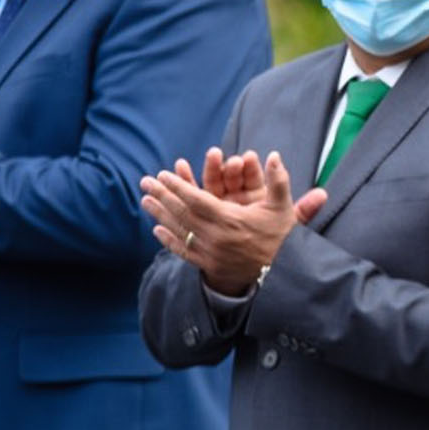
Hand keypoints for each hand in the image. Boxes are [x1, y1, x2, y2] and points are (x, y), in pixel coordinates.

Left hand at [140, 150, 321, 293]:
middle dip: (162, 196)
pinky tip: (157, 230)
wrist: (283, 274)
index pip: (197, 199)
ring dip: (160, 214)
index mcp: (231, 219)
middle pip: (182, 213)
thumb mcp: (283, 208)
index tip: (163, 175)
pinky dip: (169, 241)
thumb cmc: (282, 238)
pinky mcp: (209, 266)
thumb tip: (275, 155)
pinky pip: (184, 252)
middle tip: (145, 182)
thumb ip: (279, 181)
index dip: (178, 186)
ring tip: (146, 201)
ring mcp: (210, 252)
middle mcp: (216, 236)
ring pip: (179, 231)